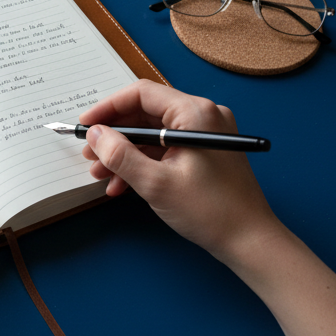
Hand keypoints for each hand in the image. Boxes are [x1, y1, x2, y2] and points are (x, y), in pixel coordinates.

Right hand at [79, 79, 281, 265]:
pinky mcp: (206, 152)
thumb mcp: (155, 183)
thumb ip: (120, 155)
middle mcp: (203, 116)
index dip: (107, 109)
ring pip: (153, 134)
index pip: (141, 94)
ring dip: (125, 153)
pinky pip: (166, 148)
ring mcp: (206, 134)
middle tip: (90, 154)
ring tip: (102, 175)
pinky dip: (144, 163)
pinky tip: (123, 185)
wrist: (250, 241)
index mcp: (195, 113)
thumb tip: (94, 134)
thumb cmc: (209, 211)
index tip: (84, 126)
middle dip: (114, 135)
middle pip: (146, 113)